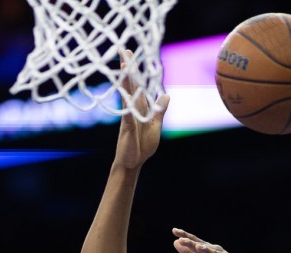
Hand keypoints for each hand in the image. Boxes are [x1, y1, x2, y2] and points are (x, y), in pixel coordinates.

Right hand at [113, 49, 169, 169]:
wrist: (132, 164)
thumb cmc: (142, 148)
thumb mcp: (155, 127)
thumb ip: (160, 111)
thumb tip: (167, 95)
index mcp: (140, 109)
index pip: (139, 86)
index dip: (137, 71)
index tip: (134, 55)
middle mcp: (132, 110)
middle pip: (130, 85)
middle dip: (128, 68)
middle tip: (124, 50)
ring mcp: (128, 118)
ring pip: (127, 95)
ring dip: (125, 81)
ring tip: (123, 65)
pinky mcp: (127, 129)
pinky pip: (128, 115)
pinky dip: (128, 106)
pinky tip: (127, 94)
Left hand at [172, 229, 247, 252]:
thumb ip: (188, 252)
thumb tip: (175, 242)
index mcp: (205, 248)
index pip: (194, 241)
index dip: (185, 236)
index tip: (174, 231)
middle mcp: (213, 250)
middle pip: (201, 246)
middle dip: (192, 243)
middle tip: (182, 239)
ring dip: (207, 250)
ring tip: (199, 247)